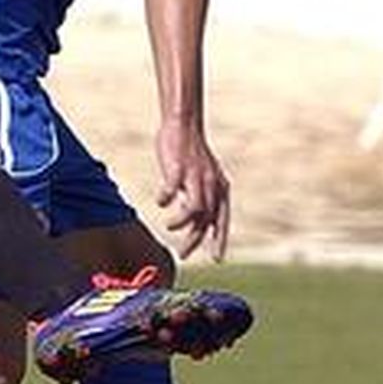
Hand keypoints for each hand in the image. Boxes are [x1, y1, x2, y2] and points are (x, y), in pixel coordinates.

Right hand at [154, 119, 230, 261]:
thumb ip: (201, 196)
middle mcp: (211, 185)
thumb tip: (196, 217)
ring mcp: (195, 177)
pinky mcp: (178, 169)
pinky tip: (160, 201)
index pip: (222, 220)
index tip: (217, 259)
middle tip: (182, 255)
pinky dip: (165, 199)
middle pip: (206, 220)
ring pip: (194, 210)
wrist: (184, 124)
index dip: (220, 240)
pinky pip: (171, 191)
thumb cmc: (191, 152)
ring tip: (169, 226)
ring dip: (180, 222)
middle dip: (194, 240)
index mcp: (219, 188)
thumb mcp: (203, 177)